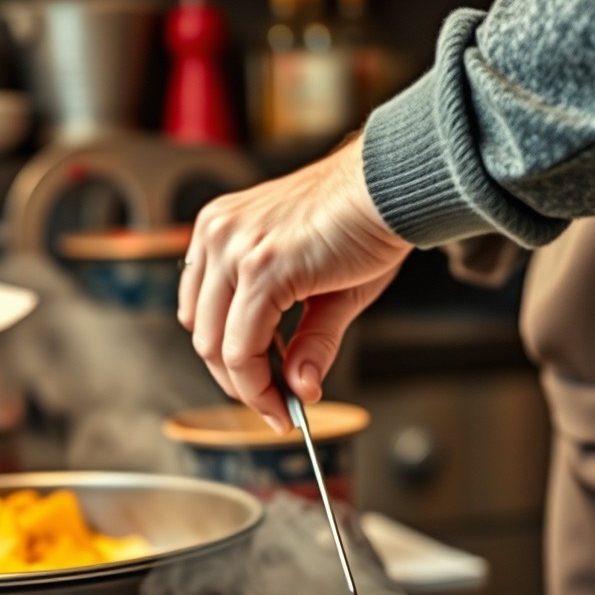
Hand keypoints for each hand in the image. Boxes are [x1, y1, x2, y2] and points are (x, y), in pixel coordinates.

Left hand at [179, 132, 412, 432]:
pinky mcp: (261, 267)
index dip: (226, 360)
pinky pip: (245, 345)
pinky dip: (262, 382)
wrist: (392, 185)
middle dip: (237, 382)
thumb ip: (308, 342)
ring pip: (220, 347)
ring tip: (283, 408)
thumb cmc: (362, 226)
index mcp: (219, 232)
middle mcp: (216, 235)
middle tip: (273, 409)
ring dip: (249, 389)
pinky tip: (291, 395)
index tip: (258, 390)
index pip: (202, 312)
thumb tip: (301, 390)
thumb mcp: (325, 291)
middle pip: (204, 334)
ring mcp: (234, 249)